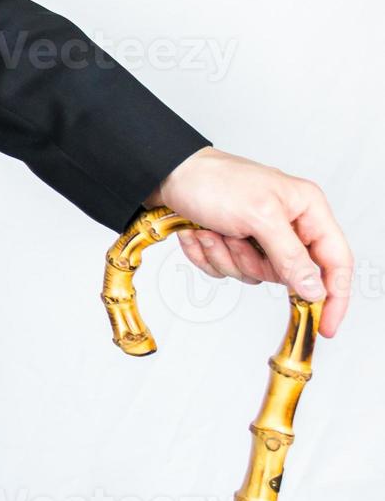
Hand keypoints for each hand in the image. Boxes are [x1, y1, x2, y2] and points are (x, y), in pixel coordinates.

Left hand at [149, 147, 352, 336]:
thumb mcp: (259, 216)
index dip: (335, 295)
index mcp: (307, 209)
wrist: (165, 173)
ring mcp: (258, 235)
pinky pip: (225, 269)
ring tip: (213, 229)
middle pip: (287, 273)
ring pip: (251, 274)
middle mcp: (287, 224)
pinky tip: (199, 232)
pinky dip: (207, 254)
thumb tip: (315, 291)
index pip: (336, 261)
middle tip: (234, 238)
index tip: (326, 326)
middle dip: (251, 261)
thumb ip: (291, 255)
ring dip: (225, 256)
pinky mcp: (231, 243)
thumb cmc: (214, 180)